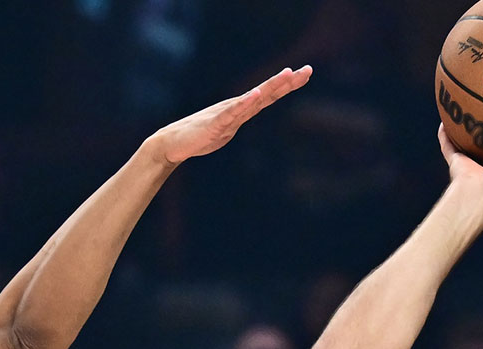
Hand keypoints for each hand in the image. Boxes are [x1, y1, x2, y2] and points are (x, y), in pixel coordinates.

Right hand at [147, 66, 312, 164]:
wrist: (173, 143)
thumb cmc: (199, 136)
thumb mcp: (227, 129)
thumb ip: (239, 119)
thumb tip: (251, 111)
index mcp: (242, 110)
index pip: (270, 95)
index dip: (288, 85)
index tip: (306, 73)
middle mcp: (237, 107)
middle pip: (267, 93)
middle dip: (288, 82)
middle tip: (308, 70)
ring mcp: (226, 114)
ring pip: (253, 99)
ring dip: (270, 86)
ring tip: (287, 74)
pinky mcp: (215, 123)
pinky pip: (232, 112)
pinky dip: (245, 103)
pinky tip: (256, 94)